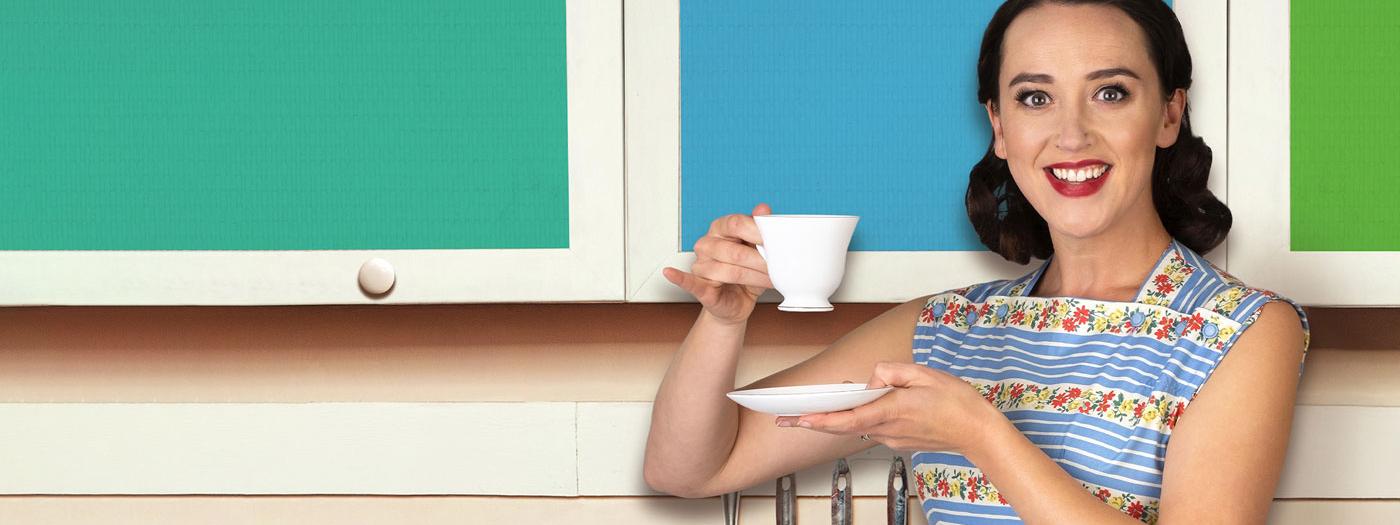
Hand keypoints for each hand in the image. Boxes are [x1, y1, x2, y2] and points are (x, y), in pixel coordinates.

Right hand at [663, 203, 773, 324]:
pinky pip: (687, 280)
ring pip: (727, 271)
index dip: (758, 232)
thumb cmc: (748, 271)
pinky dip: (679, 277)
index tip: (777, 242)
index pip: (737, 223)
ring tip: (769, 280)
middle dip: (760, 262)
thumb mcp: (758, 249)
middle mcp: (707, 244)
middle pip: (735, 251)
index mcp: (721, 228)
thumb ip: (760, 229)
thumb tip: (763, 208)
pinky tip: (670, 272)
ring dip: (753, 278)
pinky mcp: (699, 286)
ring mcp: (701, 264)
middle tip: (778, 267)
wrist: (739, 301)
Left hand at [774, 362, 1005, 453]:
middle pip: (843, 427)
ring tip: (814, 408)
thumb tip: (872, 378)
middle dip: (813, 423)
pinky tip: (861, 406)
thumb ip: (892, 371)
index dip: (820, 419)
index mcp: (892, 411)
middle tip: (786, 420)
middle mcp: (888, 429)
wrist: (978, 432)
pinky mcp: (899, 441)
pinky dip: (862, 417)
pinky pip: (873, 427)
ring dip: (837, 418)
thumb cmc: (957, 403)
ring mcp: (893, 438)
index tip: (798, 418)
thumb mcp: (924, 373)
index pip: (847, 418)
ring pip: (858, 426)